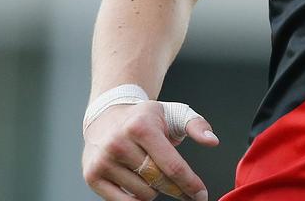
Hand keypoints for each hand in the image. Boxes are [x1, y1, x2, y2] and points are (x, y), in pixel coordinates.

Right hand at [82, 100, 219, 200]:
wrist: (105, 117)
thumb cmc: (143, 118)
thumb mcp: (173, 113)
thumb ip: (197, 125)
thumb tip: (212, 141)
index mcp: (142, 127)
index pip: (172, 165)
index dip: (190, 184)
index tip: (201, 195)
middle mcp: (119, 143)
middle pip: (158, 181)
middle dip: (177, 189)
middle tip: (186, 191)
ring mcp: (103, 161)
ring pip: (143, 193)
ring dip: (154, 190)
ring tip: (151, 172)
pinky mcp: (92, 176)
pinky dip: (136, 198)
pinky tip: (139, 185)